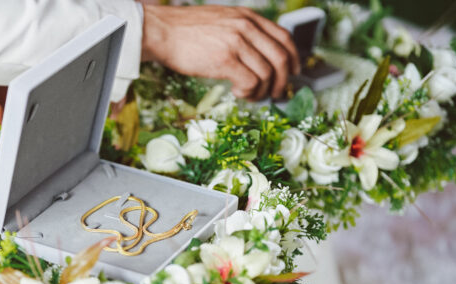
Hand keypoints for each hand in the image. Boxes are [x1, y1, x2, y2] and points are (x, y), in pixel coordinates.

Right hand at [140, 4, 299, 100]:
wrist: (161, 32)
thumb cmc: (186, 31)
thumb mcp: (221, 21)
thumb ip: (241, 31)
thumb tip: (257, 55)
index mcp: (247, 17)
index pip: (283, 37)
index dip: (294, 58)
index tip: (293, 72)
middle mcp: (246, 27)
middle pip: (281, 58)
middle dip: (283, 81)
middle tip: (276, 94)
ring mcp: (236, 43)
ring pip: (267, 74)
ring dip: (260, 91)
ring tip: (247, 94)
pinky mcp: (224, 60)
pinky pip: (250, 83)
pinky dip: (248, 93)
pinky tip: (236, 92)